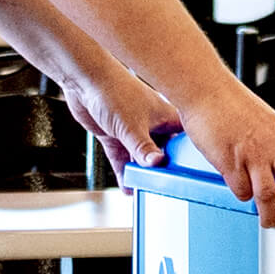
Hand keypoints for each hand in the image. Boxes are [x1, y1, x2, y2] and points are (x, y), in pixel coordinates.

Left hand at [59, 62, 180, 181]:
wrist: (84, 79)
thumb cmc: (114, 92)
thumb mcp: (133, 127)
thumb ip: (144, 149)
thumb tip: (158, 165)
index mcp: (168, 119)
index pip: (185, 144)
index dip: (188, 160)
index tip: (190, 178)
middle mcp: (155, 126)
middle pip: (164, 154)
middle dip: (163, 172)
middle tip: (166, 191)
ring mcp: (135, 131)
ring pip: (142, 158)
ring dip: (141, 174)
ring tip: (146, 194)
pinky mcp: (116, 136)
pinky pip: (123, 159)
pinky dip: (124, 172)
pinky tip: (128, 187)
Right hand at [168, 79, 274, 235]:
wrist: (205, 90)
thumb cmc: (230, 102)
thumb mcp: (264, 119)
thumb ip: (274, 142)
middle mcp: (273, 146)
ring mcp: (252, 156)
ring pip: (267, 195)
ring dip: (270, 214)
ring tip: (270, 222)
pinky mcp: (230, 163)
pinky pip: (241, 190)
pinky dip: (243, 196)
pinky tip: (242, 194)